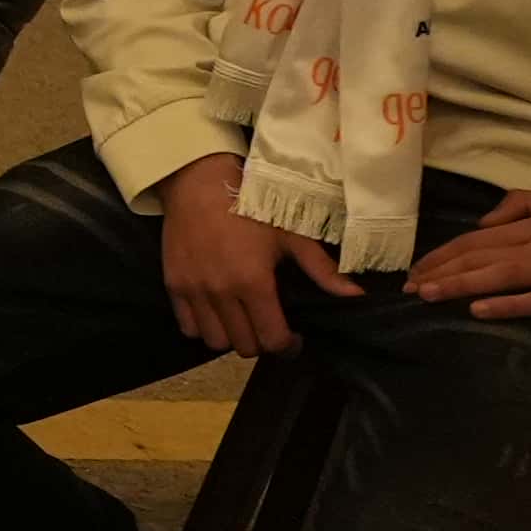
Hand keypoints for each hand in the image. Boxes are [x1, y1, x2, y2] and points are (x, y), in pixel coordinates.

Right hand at [154, 152, 351, 357]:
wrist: (199, 184)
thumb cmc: (251, 207)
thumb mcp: (291, 235)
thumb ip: (323, 269)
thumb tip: (357, 293)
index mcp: (254, 282)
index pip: (272, 339)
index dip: (287, 346)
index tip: (294, 339)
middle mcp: (222, 292)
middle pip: (244, 346)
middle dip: (262, 342)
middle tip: (269, 327)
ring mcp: (194, 291)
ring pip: (215, 341)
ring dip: (232, 337)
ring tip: (242, 321)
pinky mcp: (174, 285)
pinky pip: (188, 326)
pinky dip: (204, 326)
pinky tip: (217, 311)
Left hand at [404, 185, 530, 325]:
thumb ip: (527, 204)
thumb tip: (485, 222)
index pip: (479, 239)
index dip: (444, 254)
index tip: (417, 269)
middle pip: (482, 256)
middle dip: (441, 270)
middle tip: (409, 287)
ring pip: (500, 275)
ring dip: (460, 284)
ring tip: (429, 295)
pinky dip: (507, 304)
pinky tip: (478, 310)